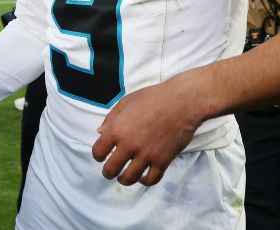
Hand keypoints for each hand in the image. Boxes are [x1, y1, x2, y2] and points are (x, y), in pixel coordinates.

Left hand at [90, 76, 207, 186]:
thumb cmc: (153, 98)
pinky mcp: (162, 161)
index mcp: (116, 130)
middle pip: (111, 169)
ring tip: (123, 178)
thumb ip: (111, 118)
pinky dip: (145, 182)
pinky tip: (142, 178)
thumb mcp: (126, 102)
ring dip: (123, 180)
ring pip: (129, 178)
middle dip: (108, 172)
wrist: (182, 102)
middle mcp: (129, 145)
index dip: (97, 155)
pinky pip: (151, 179)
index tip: (101, 156)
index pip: (98, 151)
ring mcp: (146, 155)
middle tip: (109, 172)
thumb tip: (100, 132)